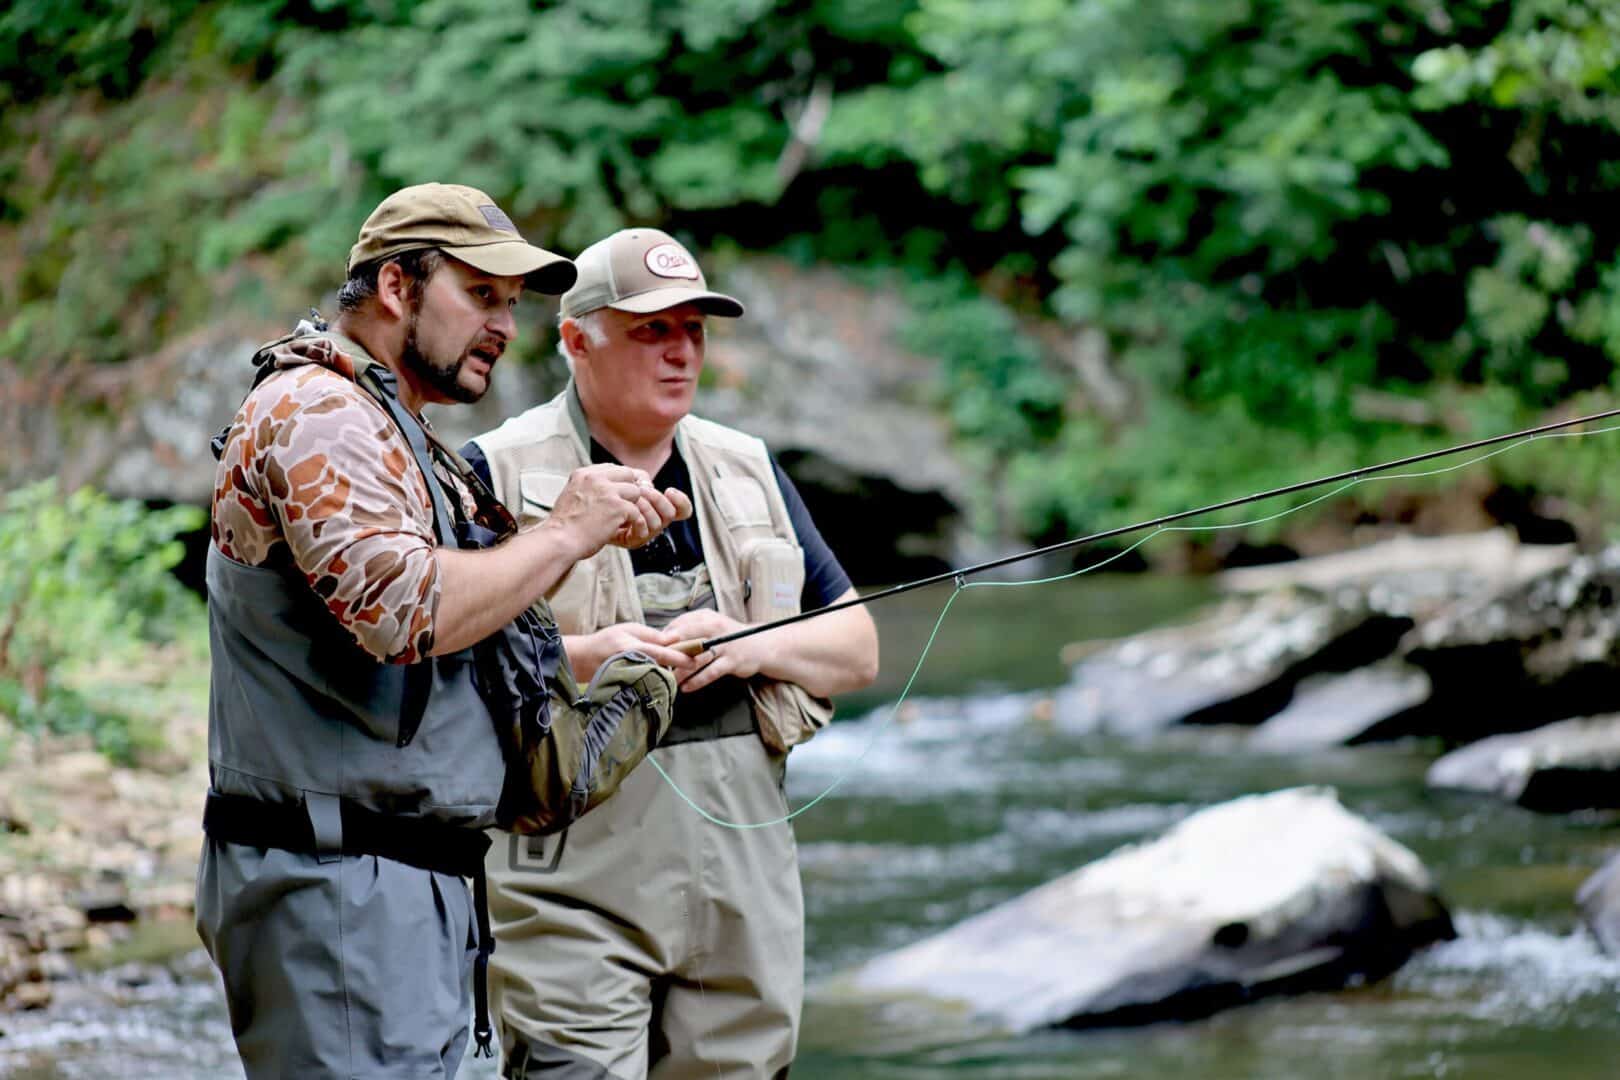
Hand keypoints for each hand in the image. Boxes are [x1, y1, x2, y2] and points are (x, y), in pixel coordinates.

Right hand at [542, 464, 686, 558]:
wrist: (559, 541)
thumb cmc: (564, 526)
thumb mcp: (571, 495)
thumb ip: (588, 487)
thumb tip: (605, 488)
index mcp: (584, 474)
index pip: (612, 468)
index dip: (619, 481)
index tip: (618, 495)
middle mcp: (596, 478)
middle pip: (627, 474)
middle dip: (630, 490)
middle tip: (628, 505)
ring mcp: (608, 492)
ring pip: (636, 492)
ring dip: (632, 506)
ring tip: (623, 519)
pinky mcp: (618, 507)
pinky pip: (637, 511)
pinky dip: (634, 522)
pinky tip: (626, 529)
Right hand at [568, 623, 696, 683]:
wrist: (582, 659)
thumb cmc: (606, 640)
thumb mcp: (628, 629)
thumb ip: (652, 635)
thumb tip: (674, 638)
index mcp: (634, 647)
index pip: (662, 653)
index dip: (680, 657)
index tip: (695, 660)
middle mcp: (633, 663)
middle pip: (663, 668)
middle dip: (677, 666)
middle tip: (691, 662)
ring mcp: (631, 677)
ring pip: (657, 677)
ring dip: (668, 672)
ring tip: (675, 667)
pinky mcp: (629, 685)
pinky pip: (648, 682)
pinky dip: (656, 678)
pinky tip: (659, 675)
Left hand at [611, 483, 692, 548]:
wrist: (589, 512)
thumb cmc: (608, 496)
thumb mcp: (627, 481)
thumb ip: (641, 478)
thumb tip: (647, 485)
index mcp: (659, 509)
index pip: (683, 510)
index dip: (682, 501)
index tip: (670, 490)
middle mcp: (656, 523)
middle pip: (671, 514)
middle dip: (658, 499)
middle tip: (643, 491)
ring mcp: (645, 533)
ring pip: (658, 523)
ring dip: (646, 507)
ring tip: (632, 500)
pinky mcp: (632, 541)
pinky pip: (644, 532)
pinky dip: (638, 520)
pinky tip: (628, 512)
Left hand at [662, 609, 761, 692]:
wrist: (759, 644)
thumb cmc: (728, 634)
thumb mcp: (710, 623)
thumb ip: (689, 626)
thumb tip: (663, 635)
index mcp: (707, 618)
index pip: (680, 625)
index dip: (665, 637)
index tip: (652, 649)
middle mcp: (716, 629)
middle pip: (687, 641)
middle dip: (670, 654)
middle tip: (656, 665)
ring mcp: (725, 646)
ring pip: (697, 659)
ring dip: (681, 671)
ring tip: (668, 679)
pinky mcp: (732, 662)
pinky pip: (710, 673)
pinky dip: (697, 681)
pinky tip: (686, 687)